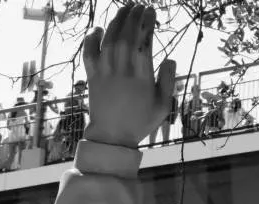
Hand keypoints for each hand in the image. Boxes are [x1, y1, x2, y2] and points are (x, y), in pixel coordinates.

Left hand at [82, 2, 176, 147]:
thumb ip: (169, 81)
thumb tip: (170, 59)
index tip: (151, 11)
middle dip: (133, 17)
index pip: (144, 42)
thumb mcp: (163, 106)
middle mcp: (122, 72)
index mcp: (142, 78)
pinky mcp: (92, 77)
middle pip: (126, 36)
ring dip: (116, 21)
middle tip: (138, 6)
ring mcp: (105, 74)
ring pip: (109, 40)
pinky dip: (91, 39)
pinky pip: (89, 53)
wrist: (111, 137)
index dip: (147, 23)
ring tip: (124, 9)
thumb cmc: (140, 122)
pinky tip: (97, 29)